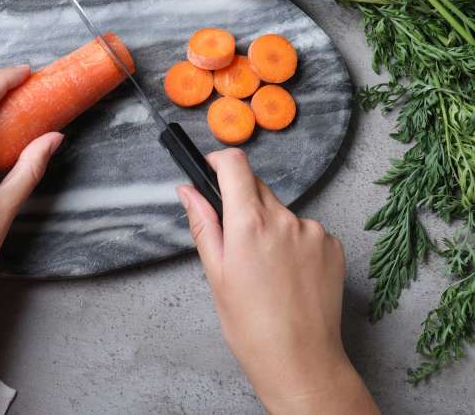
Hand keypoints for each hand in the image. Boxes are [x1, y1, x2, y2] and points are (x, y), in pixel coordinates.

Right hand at [177, 149, 377, 414]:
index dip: (220, 161)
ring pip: (282, 211)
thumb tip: (188, 191)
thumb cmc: (252, 326)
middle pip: (258, 187)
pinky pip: (305, 230)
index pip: (235, 165)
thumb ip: (203, 223)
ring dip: (270, 225)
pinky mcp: (333, 245)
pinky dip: (294, 242)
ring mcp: (314, 231)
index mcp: (250, 224)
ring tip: (266, 269)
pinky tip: (289, 274)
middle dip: (242, 202)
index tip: (212, 168)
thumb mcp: (216, 273)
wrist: (301, 361)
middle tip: (236, 241)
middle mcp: (285, 219)